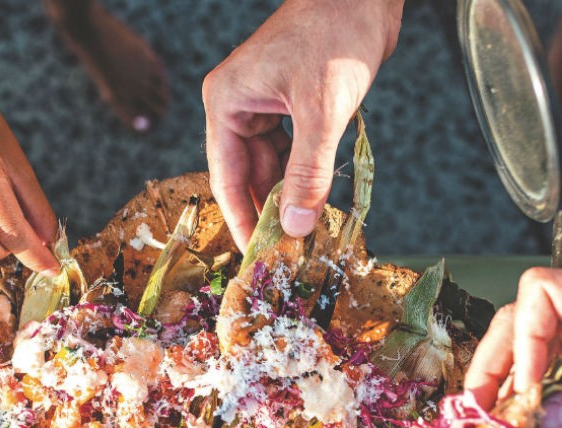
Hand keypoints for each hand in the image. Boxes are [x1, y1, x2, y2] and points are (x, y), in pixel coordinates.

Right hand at [203, 0, 402, 248]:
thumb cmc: (336, 36)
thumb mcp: (322, 112)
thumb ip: (308, 172)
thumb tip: (296, 225)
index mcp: (226, 101)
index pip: (226, 176)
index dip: (242, 220)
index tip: (256, 257)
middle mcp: (238, 104)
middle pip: (246, 175)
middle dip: (268, 212)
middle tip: (285, 255)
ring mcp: (265, 104)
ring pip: (271, 166)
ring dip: (288, 196)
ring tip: (303, 234)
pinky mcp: (292, 104)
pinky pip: (291, 151)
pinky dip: (303, 176)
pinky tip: (316, 201)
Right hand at [464, 268, 561, 427]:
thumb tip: (545, 417)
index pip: (545, 291)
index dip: (525, 337)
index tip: (530, 387)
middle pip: (525, 314)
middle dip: (497, 358)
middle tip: (480, 407)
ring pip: (531, 334)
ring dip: (508, 372)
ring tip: (494, 414)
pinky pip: (553, 356)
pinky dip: (533, 382)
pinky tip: (526, 411)